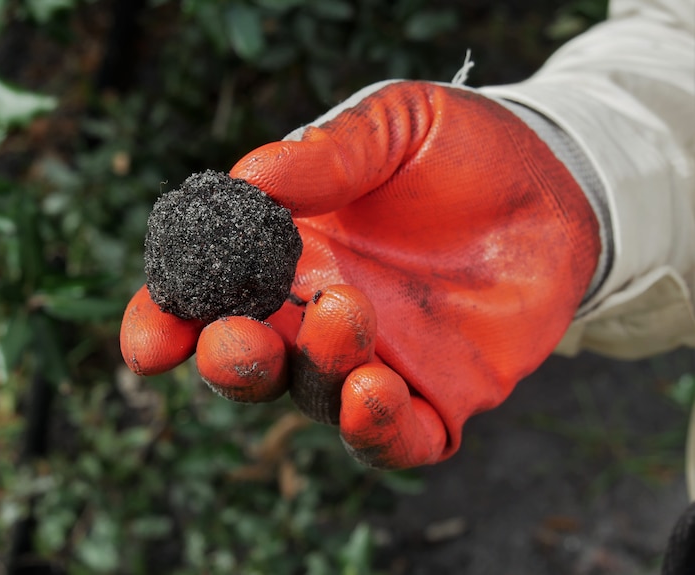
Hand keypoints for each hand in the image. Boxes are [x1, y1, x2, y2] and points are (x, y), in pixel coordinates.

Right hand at [120, 80, 599, 468]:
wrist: (554, 182)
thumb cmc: (455, 149)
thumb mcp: (389, 126)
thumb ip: (323, 155)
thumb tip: (248, 182)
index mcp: (285, 256)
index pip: (207, 300)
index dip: (167, 322)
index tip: (152, 337)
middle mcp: (315, 316)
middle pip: (251, 363)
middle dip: (230, 362)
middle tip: (235, 337)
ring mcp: (376, 360)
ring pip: (317, 396)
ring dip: (314, 368)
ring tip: (343, 312)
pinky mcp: (440, 396)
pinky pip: (397, 439)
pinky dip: (374, 430)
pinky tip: (373, 391)